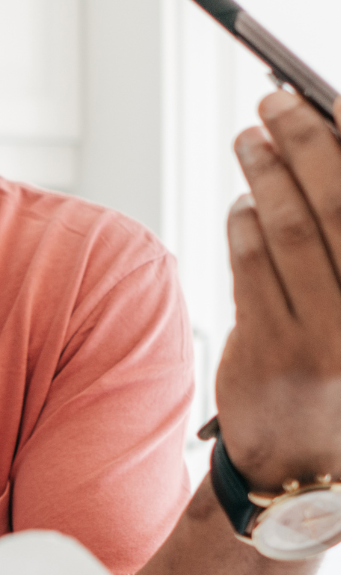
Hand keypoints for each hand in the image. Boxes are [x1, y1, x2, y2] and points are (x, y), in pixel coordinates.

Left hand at [218, 90, 340, 485]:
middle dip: (308, 141)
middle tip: (277, 103)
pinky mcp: (274, 351)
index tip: (335, 101)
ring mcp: (329, 337)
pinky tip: (243, 201)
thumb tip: (329, 150)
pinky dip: (244, 223)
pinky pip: (250, 267)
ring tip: (249, 137)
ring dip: (267, 172)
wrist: (311, 474)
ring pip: (291, 229)